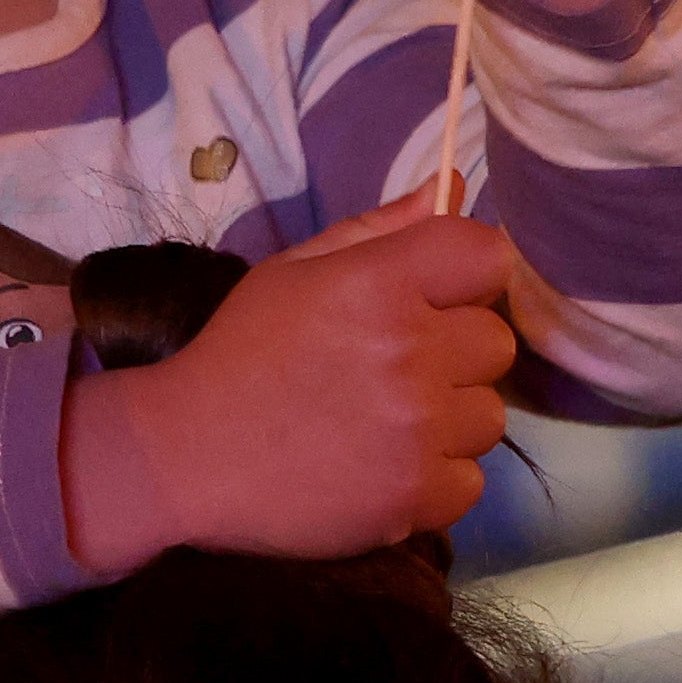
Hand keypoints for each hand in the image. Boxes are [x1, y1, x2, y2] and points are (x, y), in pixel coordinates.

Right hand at [63, 199, 513, 569]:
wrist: (184, 455)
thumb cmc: (243, 352)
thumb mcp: (296, 271)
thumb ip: (380, 229)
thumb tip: (450, 186)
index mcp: (380, 283)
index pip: (489, 257)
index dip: (469, 277)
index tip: (437, 299)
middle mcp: (410, 351)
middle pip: (496, 342)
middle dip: (456, 353)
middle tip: (397, 370)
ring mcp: (417, 429)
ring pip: (488, 416)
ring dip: (448, 421)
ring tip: (386, 425)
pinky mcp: (416, 497)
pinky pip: (469, 481)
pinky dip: (435, 482)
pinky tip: (384, 471)